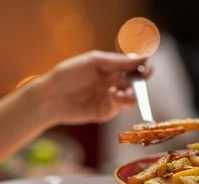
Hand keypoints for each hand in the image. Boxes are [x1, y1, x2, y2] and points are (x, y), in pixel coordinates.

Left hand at [32, 51, 148, 124]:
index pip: (136, 66)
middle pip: (137, 83)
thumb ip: (119, 61)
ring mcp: (111, 97)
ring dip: (132, 95)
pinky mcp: (106, 111)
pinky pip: (119, 107)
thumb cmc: (69, 74)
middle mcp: (114, 82)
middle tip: (137, 82)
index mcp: (112, 67)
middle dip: (140, 83)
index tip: (147, 67)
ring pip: (131, 97)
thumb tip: (143, 57)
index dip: (145, 66)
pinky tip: (112, 96)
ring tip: (123, 93)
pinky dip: (119, 102)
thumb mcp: (95, 62)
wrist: (51, 96)